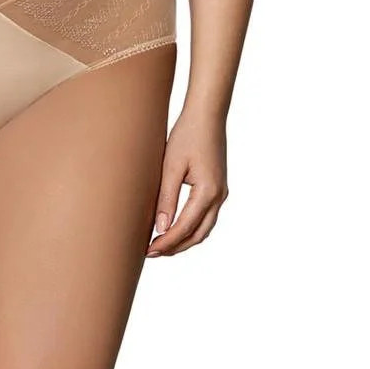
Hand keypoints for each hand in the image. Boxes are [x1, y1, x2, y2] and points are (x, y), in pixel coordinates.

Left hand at [146, 105, 228, 257]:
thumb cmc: (187, 135)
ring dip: (184, 240)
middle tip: (151, 253)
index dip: (166, 242)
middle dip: (175, 247)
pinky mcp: (218, 188)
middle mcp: (219, 196)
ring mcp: (221, 193)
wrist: (207, 115)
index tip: (148, 251)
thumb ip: (167, 198)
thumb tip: (161, 228)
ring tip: (161, 244)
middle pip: (198, 235)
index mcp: (208, 192)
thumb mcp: (172, 165)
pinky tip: (175, 226)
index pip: (184, 228)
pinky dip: (191, 228)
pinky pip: (206, 217)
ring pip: (204, 229)